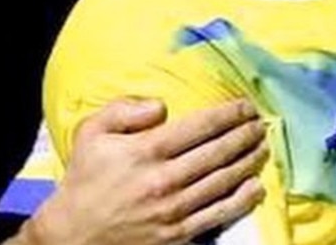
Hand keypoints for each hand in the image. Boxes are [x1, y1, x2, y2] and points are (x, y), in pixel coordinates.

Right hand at [18, 98, 266, 244]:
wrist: (73, 236)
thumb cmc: (86, 179)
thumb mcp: (92, 133)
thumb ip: (124, 109)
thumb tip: (162, 104)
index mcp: (146, 151)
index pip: (201, 126)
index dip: (229, 113)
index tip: (246, 105)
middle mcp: (164, 180)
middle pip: (219, 151)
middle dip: (245, 134)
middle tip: (261, 123)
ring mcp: (173, 211)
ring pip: (224, 181)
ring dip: (249, 161)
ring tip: (263, 146)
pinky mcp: (178, 236)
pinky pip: (219, 215)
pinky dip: (242, 199)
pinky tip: (256, 186)